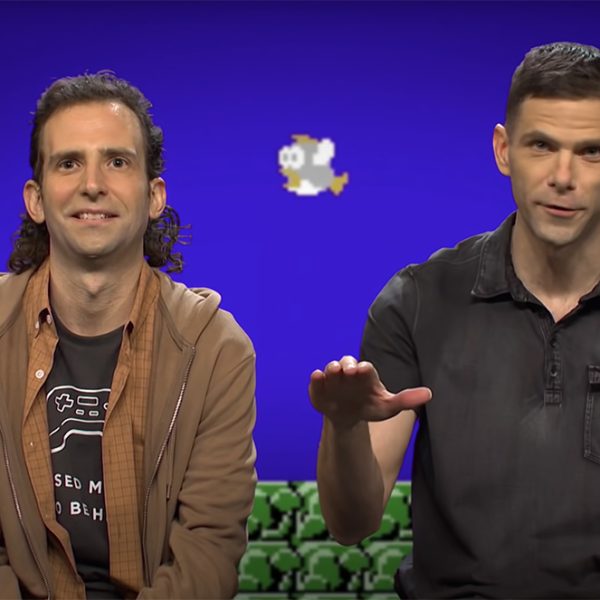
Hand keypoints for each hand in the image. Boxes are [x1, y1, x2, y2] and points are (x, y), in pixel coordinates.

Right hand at [309, 355, 431, 429]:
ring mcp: (333, 379)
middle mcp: (348, 372)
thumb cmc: (371, 407)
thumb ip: (407, 399)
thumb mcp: (388, 407)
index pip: (365, 368)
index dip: (364, 368)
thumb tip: (430, 394)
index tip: (364, 370)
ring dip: (331, 369)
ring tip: (331, 372)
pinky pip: (316, 382)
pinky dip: (315, 380)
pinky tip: (316, 377)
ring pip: (330, 368)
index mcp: (366, 373)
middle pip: (347, 362)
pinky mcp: (319, 388)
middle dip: (347, 364)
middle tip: (348, 370)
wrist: (349, 416)